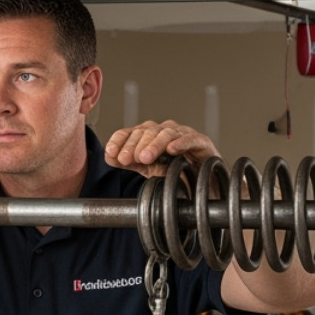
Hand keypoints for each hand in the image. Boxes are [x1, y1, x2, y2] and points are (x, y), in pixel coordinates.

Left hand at [104, 120, 220, 176]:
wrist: (203, 183)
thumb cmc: (177, 172)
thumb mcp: (148, 169)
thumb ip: (130, 162)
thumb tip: (110, 157)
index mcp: (149, 136)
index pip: (130, 132)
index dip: (119, 141)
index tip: (111, 153)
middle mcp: (164, 131)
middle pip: (146, 132)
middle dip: (134, 146)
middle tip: (127, 159)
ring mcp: (183, 135)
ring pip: (166, 133)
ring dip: (154, 145)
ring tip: (145, 158)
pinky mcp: (201, 142)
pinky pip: (190, 138)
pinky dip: (180, 142)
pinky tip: (172, 150)